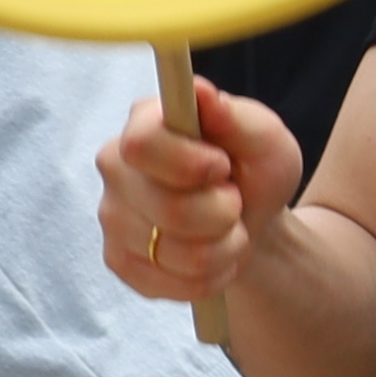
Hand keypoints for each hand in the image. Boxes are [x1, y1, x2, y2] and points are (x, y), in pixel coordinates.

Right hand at [97, 71, 300, 313]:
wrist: (249, 221)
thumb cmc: (253, 171)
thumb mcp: (263, 138)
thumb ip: (235, 116)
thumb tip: (200, 91)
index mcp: (144, 122)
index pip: (141, 145)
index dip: (189, 164)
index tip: (223, 167)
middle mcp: (115, 167)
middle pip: (166, 208)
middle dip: (222, 213)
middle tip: (233, 201)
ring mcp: (112, 217)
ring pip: (174, 253)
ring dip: (222, 247)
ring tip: (229, 229)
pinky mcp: (119, 261)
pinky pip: (171, 284)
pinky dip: (209, 276)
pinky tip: (214, 255)